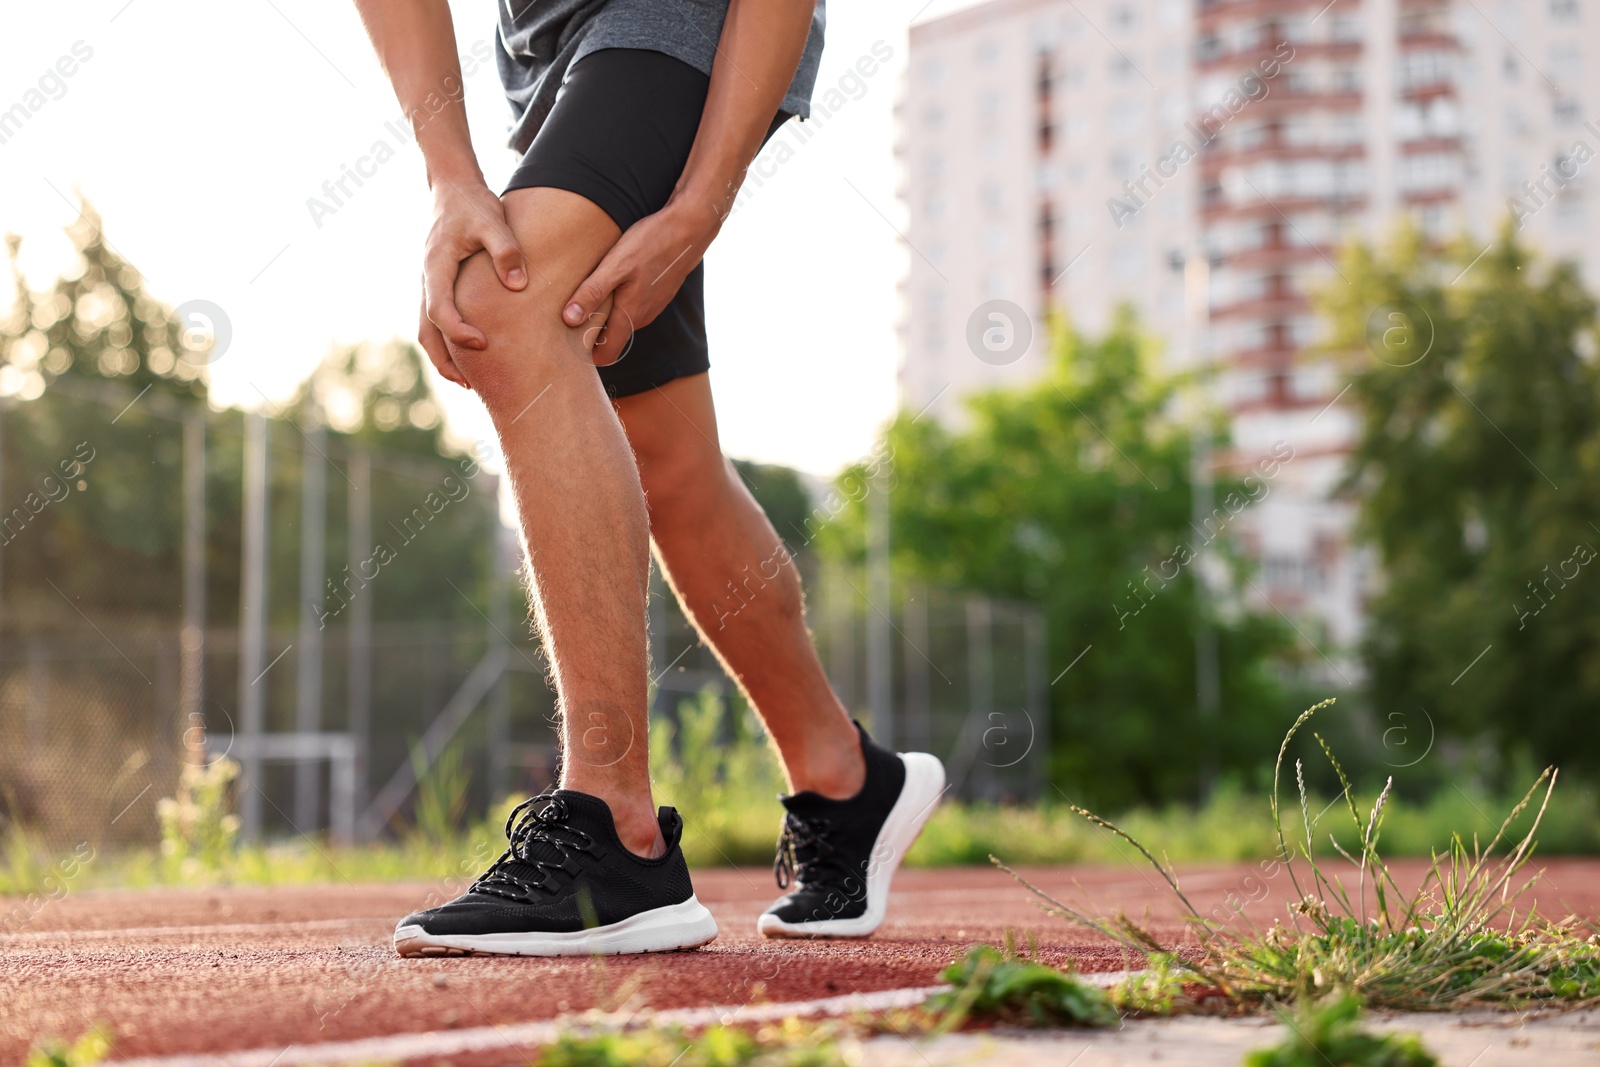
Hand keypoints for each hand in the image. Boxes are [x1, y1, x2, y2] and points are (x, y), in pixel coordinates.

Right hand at [418, 179, 527, 385]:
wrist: (454, 190)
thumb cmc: (474, 205)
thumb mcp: (493, 220)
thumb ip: (506, 250)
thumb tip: (518, 285)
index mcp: (436, 266)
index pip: (439, 308)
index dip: (458, 330)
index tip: (482, 344)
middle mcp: (427, 279)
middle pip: (426, 330)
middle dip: (446, 360)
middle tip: (471, 385)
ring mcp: (430, 285)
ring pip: (427, 330)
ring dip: (444, 358)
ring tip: (469, 383)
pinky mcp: (438, 287)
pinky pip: (436, 322)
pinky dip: (448, 343)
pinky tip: (472, 356)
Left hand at [562, 202, 717, 361]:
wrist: (689, 229)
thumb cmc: (650, 244)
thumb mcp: (615, 266)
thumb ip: (592, 293)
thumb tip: (569, 319)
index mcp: (629, 316)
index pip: (607, 355)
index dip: (588, 354)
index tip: (570, 341)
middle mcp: (642, 317)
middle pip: (612, 339)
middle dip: (592, 332)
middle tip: (570, 314)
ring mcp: (651, 307)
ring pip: (622, 321)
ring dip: (605, 314)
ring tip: (588, 293)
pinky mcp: (656, 295)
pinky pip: (632, 307)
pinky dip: (619, 300)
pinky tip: (611, 281)